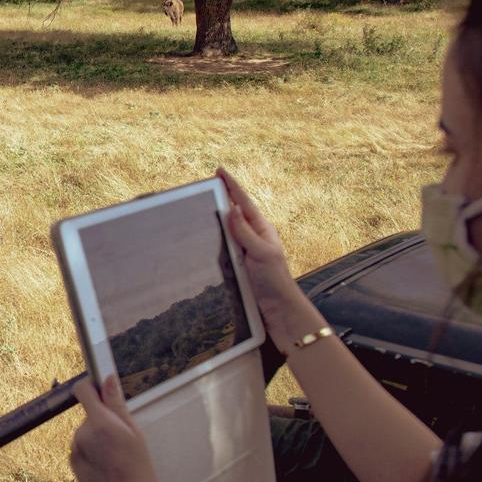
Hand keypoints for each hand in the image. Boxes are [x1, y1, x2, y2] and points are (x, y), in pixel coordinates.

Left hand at [71, 376, 165, 481]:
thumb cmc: (138, 472)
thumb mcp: (134, 434)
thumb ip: (117, 405)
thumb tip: (108, 378)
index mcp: (100, 423)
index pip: (83, 390)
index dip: (92, 388)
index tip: (103, 392)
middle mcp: (82, 433)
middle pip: (89, 415)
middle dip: (102, 421)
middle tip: (122, 441)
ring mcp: (75, 449)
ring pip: (86, 433)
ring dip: (97, 440)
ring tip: (116, 459)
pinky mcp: (72, 463)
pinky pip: (82, 449)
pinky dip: (92, 453)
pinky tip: (107, 469)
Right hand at [216, 168, 315, 347]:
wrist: (278, 310)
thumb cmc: (274, 281)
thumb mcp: (261, 253)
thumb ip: (245, 232)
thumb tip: (231, 209)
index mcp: (261, 230)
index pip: (243, 203)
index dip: (232, 186)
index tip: (219, 171)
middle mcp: (253, 237)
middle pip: (235, 212)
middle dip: (224, 196)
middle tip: (210, 183)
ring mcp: (245, 251)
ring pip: (228, 229)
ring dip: (216, 217)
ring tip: (204, 204)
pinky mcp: (238, 265)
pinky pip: (223, 246)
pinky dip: (214, 237)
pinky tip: (205, 236)